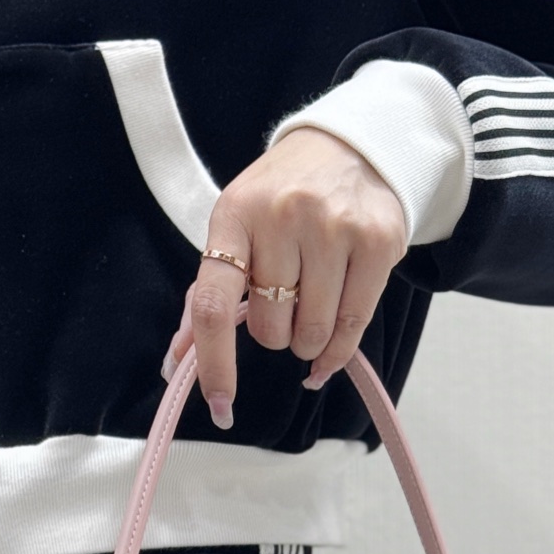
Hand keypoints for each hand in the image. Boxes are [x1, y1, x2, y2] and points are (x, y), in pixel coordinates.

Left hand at [163, 128, 407, 427]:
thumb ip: (207, 297)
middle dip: (277, 332)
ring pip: (312, 333)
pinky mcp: (377, 242)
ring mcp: (334, 228)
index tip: (222, 406)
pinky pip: (354, 327)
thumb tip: (176, 363)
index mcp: (235, 215)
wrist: (352, 147)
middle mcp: (283, 217)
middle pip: (270, 329)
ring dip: (309, 339)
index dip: (215, 364)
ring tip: (313, 306)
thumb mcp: (237, 229)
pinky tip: (333, 344)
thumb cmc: (284, 199)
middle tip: (287, 301)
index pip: (215, 304)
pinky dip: (339, 349)